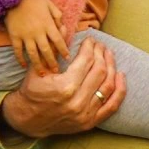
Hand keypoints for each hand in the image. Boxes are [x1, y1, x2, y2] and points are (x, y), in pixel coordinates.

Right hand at [0, 35, 125, 138]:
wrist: (28, 120)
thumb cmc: (31, 92)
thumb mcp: (38, 70)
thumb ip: (53, 49)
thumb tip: (64, 27)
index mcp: (65, 86)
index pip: (86, 60)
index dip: (90, 47)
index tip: (90, 40)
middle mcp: (78, 100)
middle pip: (99, 71)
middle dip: (101, 54)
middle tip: (100, 45)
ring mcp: (86, 113)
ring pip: (108, 86)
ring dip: (112, 67)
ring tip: (110, 55)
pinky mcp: (90, 122)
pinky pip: (112, 106)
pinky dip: (120, 90)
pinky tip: (120, 76)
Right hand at [4, 0, 68, 73]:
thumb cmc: (34, 0)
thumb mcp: (50, 4)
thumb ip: (57, 16)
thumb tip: (62, 28)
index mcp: (48, 25)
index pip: (58, 41)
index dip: (63, 50)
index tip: (67, 58)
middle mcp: (38, 32)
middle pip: (47, 50)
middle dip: (52, 62)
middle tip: (55, 71)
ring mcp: (25, 36)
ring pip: (33, 54)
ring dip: (38, 65)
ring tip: (42, 74)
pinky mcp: (14, 36)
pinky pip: (17, 50)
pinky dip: (20, 59)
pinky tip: (24, 66)